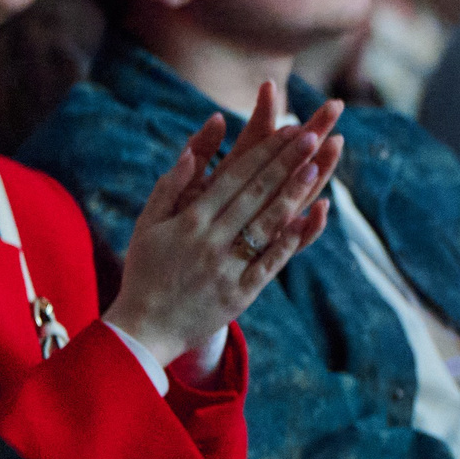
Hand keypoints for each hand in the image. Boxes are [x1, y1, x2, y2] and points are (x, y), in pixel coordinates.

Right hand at [104, 84, 338, 368]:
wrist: (145, 328)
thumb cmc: (146, 271)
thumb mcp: (148, 224)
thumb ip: (171, 186)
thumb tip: (191, 149)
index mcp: (189, 221)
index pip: (233, 178)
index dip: (262, 153)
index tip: (287, 130)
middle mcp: (209, 240)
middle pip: (254, 194)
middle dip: (284, 163)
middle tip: (311, 135)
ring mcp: (227, 267)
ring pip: (265, 224)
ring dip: (291, 194)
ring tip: (315, 167)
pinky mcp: (241, 293)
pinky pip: (269, 263)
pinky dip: (289, 240)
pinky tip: (310, 219)